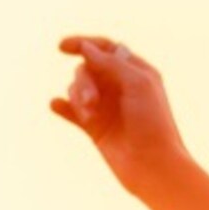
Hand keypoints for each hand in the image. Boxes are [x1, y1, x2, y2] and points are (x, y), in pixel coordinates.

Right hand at [51, 35, 191, 198]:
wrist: (152, 166)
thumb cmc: (152, 123)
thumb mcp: (137, 84)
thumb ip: (110, 63)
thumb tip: (86, 47)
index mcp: (137, 72)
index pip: (106, 48)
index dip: (83, 43)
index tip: (62, 47)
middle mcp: (120, 86)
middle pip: (88, 68)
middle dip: (85, 80)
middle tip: (91, 101)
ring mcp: (106, 106)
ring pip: (78, 88)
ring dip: (77, 97)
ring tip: (89, 115)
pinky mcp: (94, 127)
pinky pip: (71, 111)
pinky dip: (62, 106)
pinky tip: (56, 105)